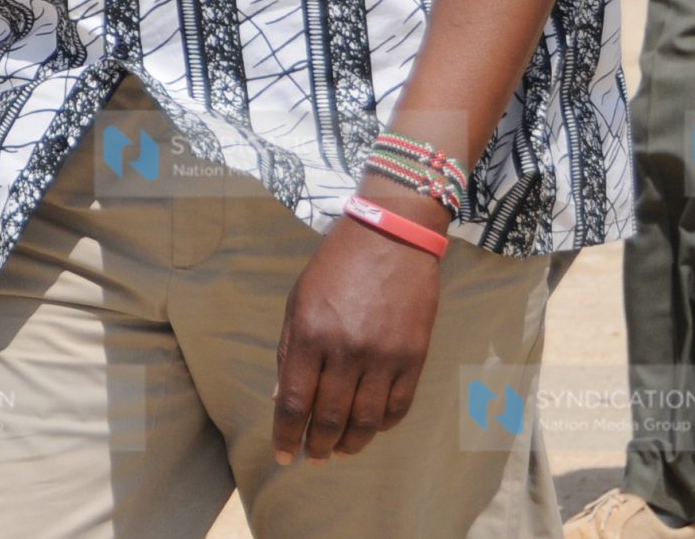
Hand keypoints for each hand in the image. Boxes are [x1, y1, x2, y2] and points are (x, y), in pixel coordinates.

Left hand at [272, 210, 442, 462]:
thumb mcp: (299, 300)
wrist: (391, 237)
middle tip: (313, 456)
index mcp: (310, 335)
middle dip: (317, 445)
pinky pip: (397, 407)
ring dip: (349, 444)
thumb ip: (289, 350)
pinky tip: (369, 428)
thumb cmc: (336, 266)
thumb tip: (281, 397)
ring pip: (364, 421)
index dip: (286, 435)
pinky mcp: (413, 358)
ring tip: (339, 450)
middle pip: (329, 418)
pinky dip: (381, 426)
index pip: (294, 402)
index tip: (283, 455)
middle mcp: (345, 351)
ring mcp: (383, 357)